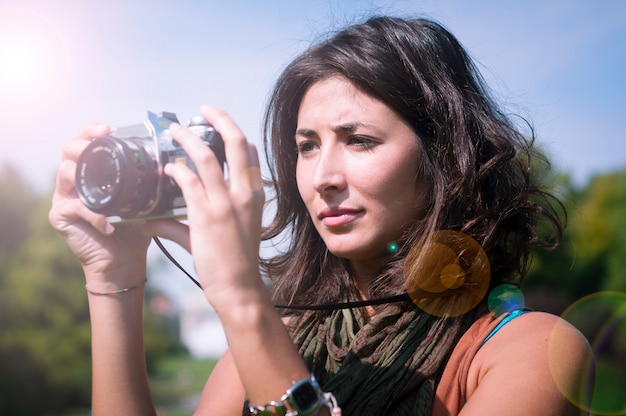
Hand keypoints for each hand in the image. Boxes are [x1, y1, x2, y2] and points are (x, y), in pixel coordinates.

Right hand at [48, 123, 156, 286]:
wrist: (125, 259)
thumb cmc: (134, 228)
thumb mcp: (144, 200)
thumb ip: (149, 182)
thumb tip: (171, 164)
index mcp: (93, 171)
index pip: (85, 142)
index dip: (91, 131)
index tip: (107, 128)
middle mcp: (75, 180)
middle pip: (67, 149)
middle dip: (81, 143)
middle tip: (96, 146)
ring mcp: (64, 197)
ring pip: (64, 172)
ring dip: (85, 176)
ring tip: (105, 186)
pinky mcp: (60, 216)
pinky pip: (73, 206)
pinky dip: (93, 214)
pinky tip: (109, 223)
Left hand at [164, 105, 264, 308]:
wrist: (238, 287)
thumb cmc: (237, 260)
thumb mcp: (236, 228)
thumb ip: (206, 212)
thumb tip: (165, 212)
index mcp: (255, 194)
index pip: (250, 152)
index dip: (233, 132)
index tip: (217, 124)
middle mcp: (244, 193)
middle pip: (236, 142)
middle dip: (219, 119)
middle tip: (203, 110)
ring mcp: (225, 203)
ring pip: (206, 157)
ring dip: (187, 138)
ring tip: (173, 131)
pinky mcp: (205, 216)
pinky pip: (187, 182)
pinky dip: (175, 171)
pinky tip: (167, 169)